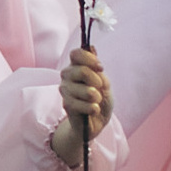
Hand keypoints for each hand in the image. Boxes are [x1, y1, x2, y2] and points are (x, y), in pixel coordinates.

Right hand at [50, 43, 108, 170]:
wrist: (96, 122)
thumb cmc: (101, 101)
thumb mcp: (105, 84)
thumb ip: (98, 69)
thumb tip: (92, 48)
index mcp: (77, 66)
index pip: (76, 54)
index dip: (89, 59)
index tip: (100, 68)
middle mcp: (67, 76)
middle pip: (79, 70)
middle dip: (95, 80)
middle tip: (100, 88)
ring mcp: (65, 90)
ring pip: (81, 89)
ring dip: (94, 97)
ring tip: (97, 101)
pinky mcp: (66, 105)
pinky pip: (80, 104)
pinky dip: (92, 108)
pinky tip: (94, 110)